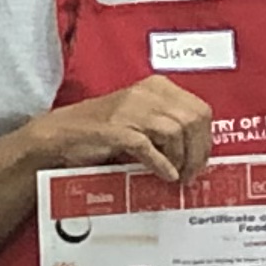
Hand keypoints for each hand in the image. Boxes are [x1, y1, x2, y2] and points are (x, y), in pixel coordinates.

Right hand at [28, 74, 211, 186]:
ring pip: (175, 131)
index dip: (205, 139)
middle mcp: (146, 93)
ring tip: (177, 177)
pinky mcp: (115, 129)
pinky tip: (164, 176)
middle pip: (192, 120)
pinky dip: (161, 163)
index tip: (201, 160)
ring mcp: (130, 109)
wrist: (60, 135)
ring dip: (180, 159)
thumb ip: (167, 129)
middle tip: (191, 174)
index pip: (199, 110)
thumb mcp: (140, 120)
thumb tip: (196, 153)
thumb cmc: (101, 131)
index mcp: (157, 87)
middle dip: (197, 152)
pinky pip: (148, 146)